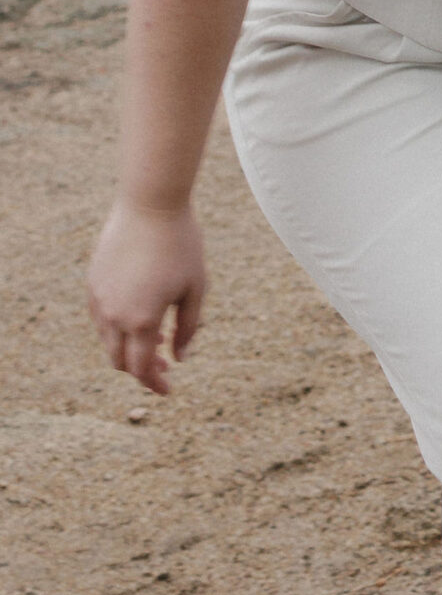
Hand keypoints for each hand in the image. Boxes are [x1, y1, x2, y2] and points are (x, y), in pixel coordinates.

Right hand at [87, 202, 207, 395]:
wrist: (150, 204)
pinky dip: (118, 327)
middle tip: (164, 365)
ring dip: (128, 347)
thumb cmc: (181, 245)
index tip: (168, 389)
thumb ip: (186, 329)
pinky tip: (140, 316)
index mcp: (140, 320)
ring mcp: (98, 298)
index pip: (140, 369)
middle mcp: (113, 314)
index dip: (154, 383)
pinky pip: (101, 317)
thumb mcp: (195, 289)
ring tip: (156, 339)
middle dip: (140, 369)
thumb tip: (178, 358)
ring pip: (107, 340)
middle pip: (119, 360)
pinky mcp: (93, 281)